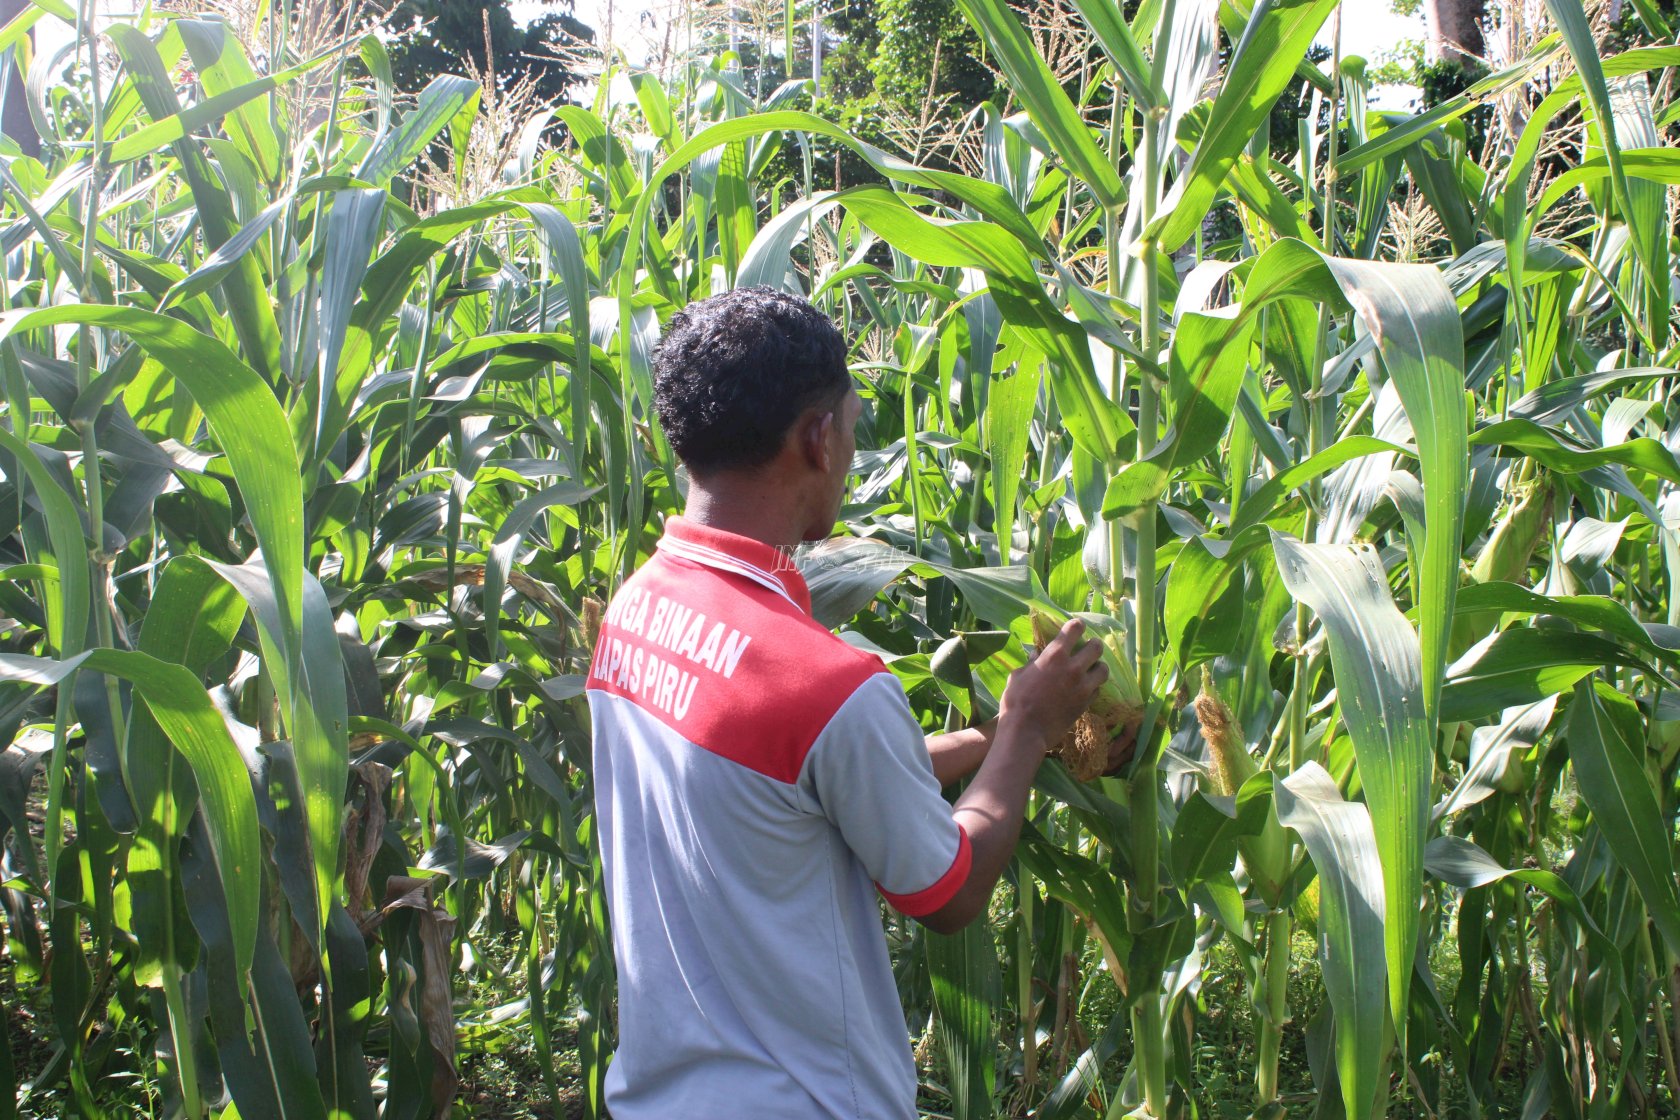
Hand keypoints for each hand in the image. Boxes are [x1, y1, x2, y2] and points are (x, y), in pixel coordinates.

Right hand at [998, 619, 1106, 754]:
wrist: (1026, 732)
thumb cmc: (1015, 701)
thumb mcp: (1018, 676)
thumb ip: (1031, 662)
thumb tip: (1036, 654)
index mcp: (1054, 655)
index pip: (1075, 629)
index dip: (1077, 626)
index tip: (1076, 628)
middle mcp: (1073, 667)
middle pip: (1097, 647)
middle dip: (1093, 645)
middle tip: (1088, 649)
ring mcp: (1083, 687)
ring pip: (1103, 670)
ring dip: (1098, 667)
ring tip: (1091, 670)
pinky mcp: (1086, 703)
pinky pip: (1097, 690)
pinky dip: (1093, 687)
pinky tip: (1085, 689)